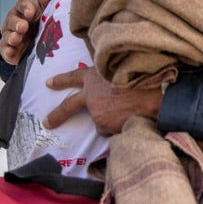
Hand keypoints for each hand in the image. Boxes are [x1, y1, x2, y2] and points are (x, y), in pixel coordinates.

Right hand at [0, 0, 58, 64]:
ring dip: (11, 37)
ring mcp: (10, 36)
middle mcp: (14, 21)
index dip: (26, 7)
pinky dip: (7, 51)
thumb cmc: (41, 22)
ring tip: (16, 39)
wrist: (36, 44)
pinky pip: (5, 50)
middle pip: (12, 20)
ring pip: (8, 35)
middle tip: (24, 26)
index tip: (32, 11)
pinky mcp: (8, 50)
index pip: (22, 4)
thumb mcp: (45, 9)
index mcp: (24, 10)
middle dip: (17, 23)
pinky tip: (10, 52)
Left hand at [44, 66, 162, 136]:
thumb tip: (111, 100)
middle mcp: (91, 93)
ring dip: (112, 120)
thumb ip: (111, 82)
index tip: (49, 83)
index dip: (61, 80)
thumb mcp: (123, 73)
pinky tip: (131, 120)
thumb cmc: (144, 80)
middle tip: (47, 123)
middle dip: (57, 115)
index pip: (74, 76)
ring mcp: (96, 110)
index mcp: (95, 76)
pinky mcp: (103, 124)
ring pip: (101, 121)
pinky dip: (119, 128)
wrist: (155, 94)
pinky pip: (111, 130)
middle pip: (69, 105)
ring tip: (132, 113)